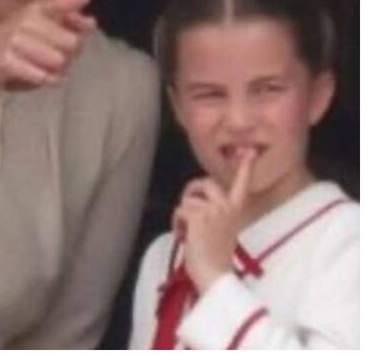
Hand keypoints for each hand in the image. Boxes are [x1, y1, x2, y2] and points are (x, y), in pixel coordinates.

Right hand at [0, 0, 95, 101]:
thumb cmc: (17, 38)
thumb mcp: (39, 23)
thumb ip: (67, 20)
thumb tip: (91, 22)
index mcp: (35, 9)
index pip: (57, 3)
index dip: (72, 1)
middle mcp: (25, 22)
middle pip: (70, 41)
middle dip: (72, 53)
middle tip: (64, 56)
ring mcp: (15, 41)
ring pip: (58, 60)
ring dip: (61, 69)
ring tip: (53, 69)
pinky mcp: (7, 61)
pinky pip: (41, 75)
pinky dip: (49, 79)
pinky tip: (47, 77)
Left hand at [172, 148, 255, 293]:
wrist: (214, 275)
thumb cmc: (215, 255)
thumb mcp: (221, 229)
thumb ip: (215, 213)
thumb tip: (197, 204)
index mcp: (235, 210)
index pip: (241, 185)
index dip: (244, 168)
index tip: (250, 152)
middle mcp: (227, 207)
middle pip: (205, 183)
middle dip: (191, 190)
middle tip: (187, 205)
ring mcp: (213, 211)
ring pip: (188, 200)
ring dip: (182, 214)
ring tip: (187, 231)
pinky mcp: (198, 216)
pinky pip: (179, 210)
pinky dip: (176, 223)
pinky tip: (183, 236)